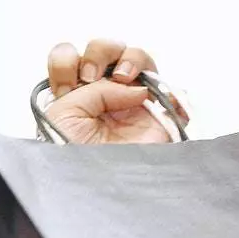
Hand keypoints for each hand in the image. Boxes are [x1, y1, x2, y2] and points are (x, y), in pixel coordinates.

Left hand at [42, 39, 189, 144]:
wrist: (94, 186)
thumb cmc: (71, 156)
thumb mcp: (65, 115)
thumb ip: (94, 90)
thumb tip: (132, 87)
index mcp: (72, 96)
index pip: (70, 59)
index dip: (69, 60)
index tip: (71, 80)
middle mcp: (101, 96)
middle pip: (108, 51)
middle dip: (101, 51)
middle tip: (94, 75)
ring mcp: (130, 106)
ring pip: (141, 62)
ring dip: (133, 58)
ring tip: (126, 77)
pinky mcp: (156, 121)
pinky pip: (174, 96)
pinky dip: (171, 90)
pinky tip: (153, 96)